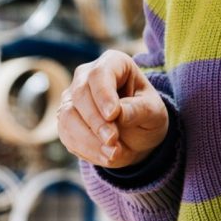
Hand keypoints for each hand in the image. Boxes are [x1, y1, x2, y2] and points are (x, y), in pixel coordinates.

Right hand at [57, 49, 169, 168]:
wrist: (138, 135)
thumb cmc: (148, 115)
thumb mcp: (154, 112)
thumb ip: (138, 110)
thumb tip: (117, 114)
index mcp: (114, 63)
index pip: (100, 74)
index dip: (103, 94)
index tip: (113, 115)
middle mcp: (87, 76)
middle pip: (80, 93)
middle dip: (95, 121)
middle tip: (113, 141)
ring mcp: (72, 97)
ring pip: (67, 116)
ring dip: (89, 139)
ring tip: (113, 153)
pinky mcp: (65, 120)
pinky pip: (66, 134)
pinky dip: (86, 149)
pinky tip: (106, 157)